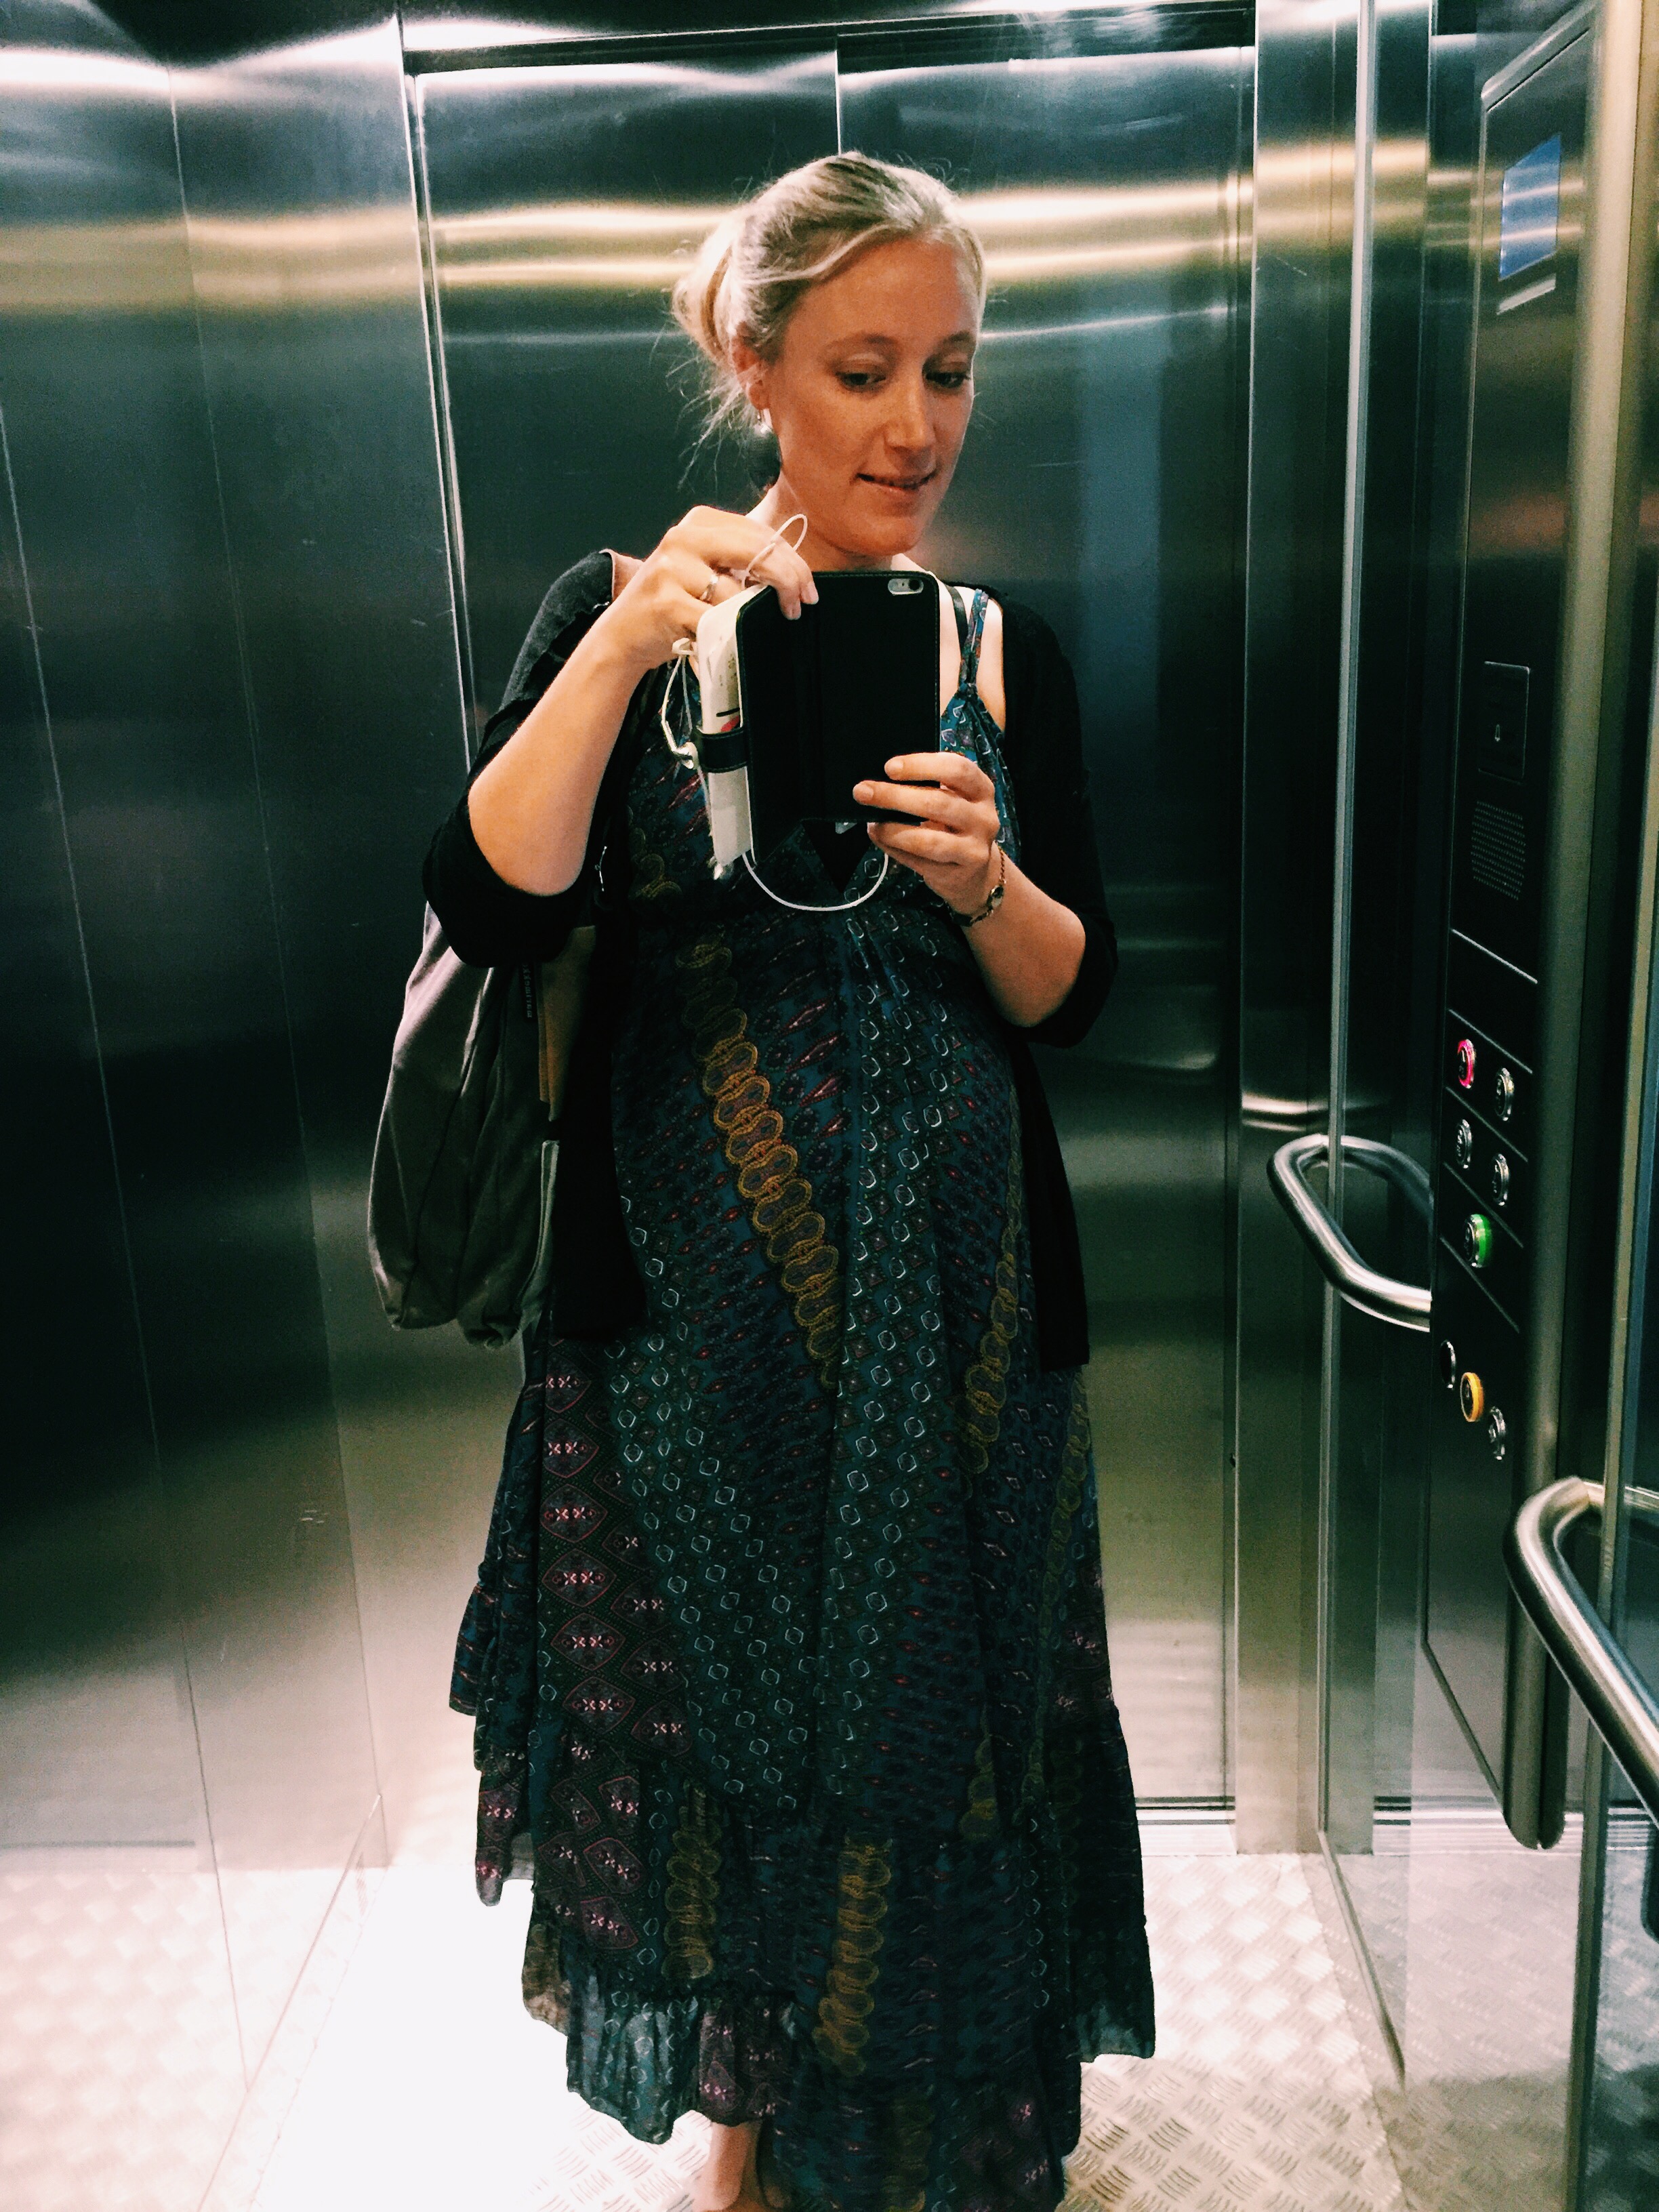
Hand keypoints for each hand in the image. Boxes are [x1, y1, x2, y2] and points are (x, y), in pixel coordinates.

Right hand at [594, 505, 816, 676]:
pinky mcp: (666, 602)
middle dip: (787, 580)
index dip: (792, 561)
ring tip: (746, 629)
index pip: (759, 533)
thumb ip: (741, 562)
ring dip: (750, 616)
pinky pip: (715, 620)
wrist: (623, 635)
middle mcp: (684, 537)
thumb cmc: (673, 605)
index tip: (808, 589)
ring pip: (736, 592)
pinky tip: (722, 640)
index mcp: (699, 521)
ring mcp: (671, 567)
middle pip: (755, 551)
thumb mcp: (705, 570)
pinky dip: (726, 634)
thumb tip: (794, 573)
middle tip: (800, 605)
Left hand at [853, 751, 1000, 913]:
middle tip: (864, 791)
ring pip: (928, 839)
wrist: (974, 871)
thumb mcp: (951, 800)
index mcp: (981, 789)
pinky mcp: (959, 873)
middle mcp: (983, 817)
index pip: (956, 769)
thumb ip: (926, 787)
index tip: (889, 767)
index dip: (922, 765)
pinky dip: (895, 848)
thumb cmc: (954, 825)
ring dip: (893, 829)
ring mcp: (974, 848)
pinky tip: (881, 837)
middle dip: (895, 796)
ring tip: (873, 821)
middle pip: (937, 802)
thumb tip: (879, 784)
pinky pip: (920, 860)